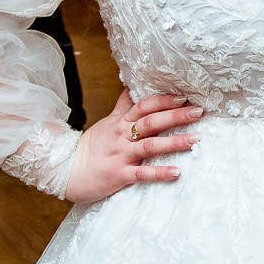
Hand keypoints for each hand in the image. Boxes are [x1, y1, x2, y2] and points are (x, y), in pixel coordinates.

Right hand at [63, 90, 199, 203]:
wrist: (65, 171)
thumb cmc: (90, 147)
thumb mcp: (106, 123)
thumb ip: (122, 107)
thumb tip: (131, 88)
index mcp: (121, 123)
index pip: (144, 106)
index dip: (163, 100)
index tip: (184, 96)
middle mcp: (122, 136)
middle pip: (151, 122)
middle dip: (176, 116)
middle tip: (199, 112)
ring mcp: (121, 155)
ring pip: (150, 146)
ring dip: (174, 142)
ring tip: (196, 140)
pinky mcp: (119, 175)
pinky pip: (142, 174)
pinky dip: (159, 173)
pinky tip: (177, 172)